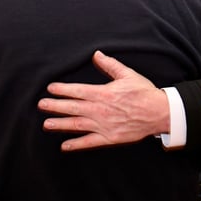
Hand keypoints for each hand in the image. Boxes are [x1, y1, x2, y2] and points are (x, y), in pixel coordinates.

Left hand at [38, 51, 169, 150]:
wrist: (159, 113)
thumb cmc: (143, 92)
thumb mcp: (127, 74)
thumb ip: (110, 65)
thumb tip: (96, 54)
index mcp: (103, 93)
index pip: (78, 90)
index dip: (62, 89)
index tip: (50, 88)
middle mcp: (100, 110)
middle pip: (73, 108)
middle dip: (55, 106)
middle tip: (41, 105)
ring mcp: (104, 125)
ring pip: (77, 125)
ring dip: (61, 124)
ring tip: (47, 123)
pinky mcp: (110, 137)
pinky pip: (90, 142)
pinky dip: (77, 144)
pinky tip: (65, 145)